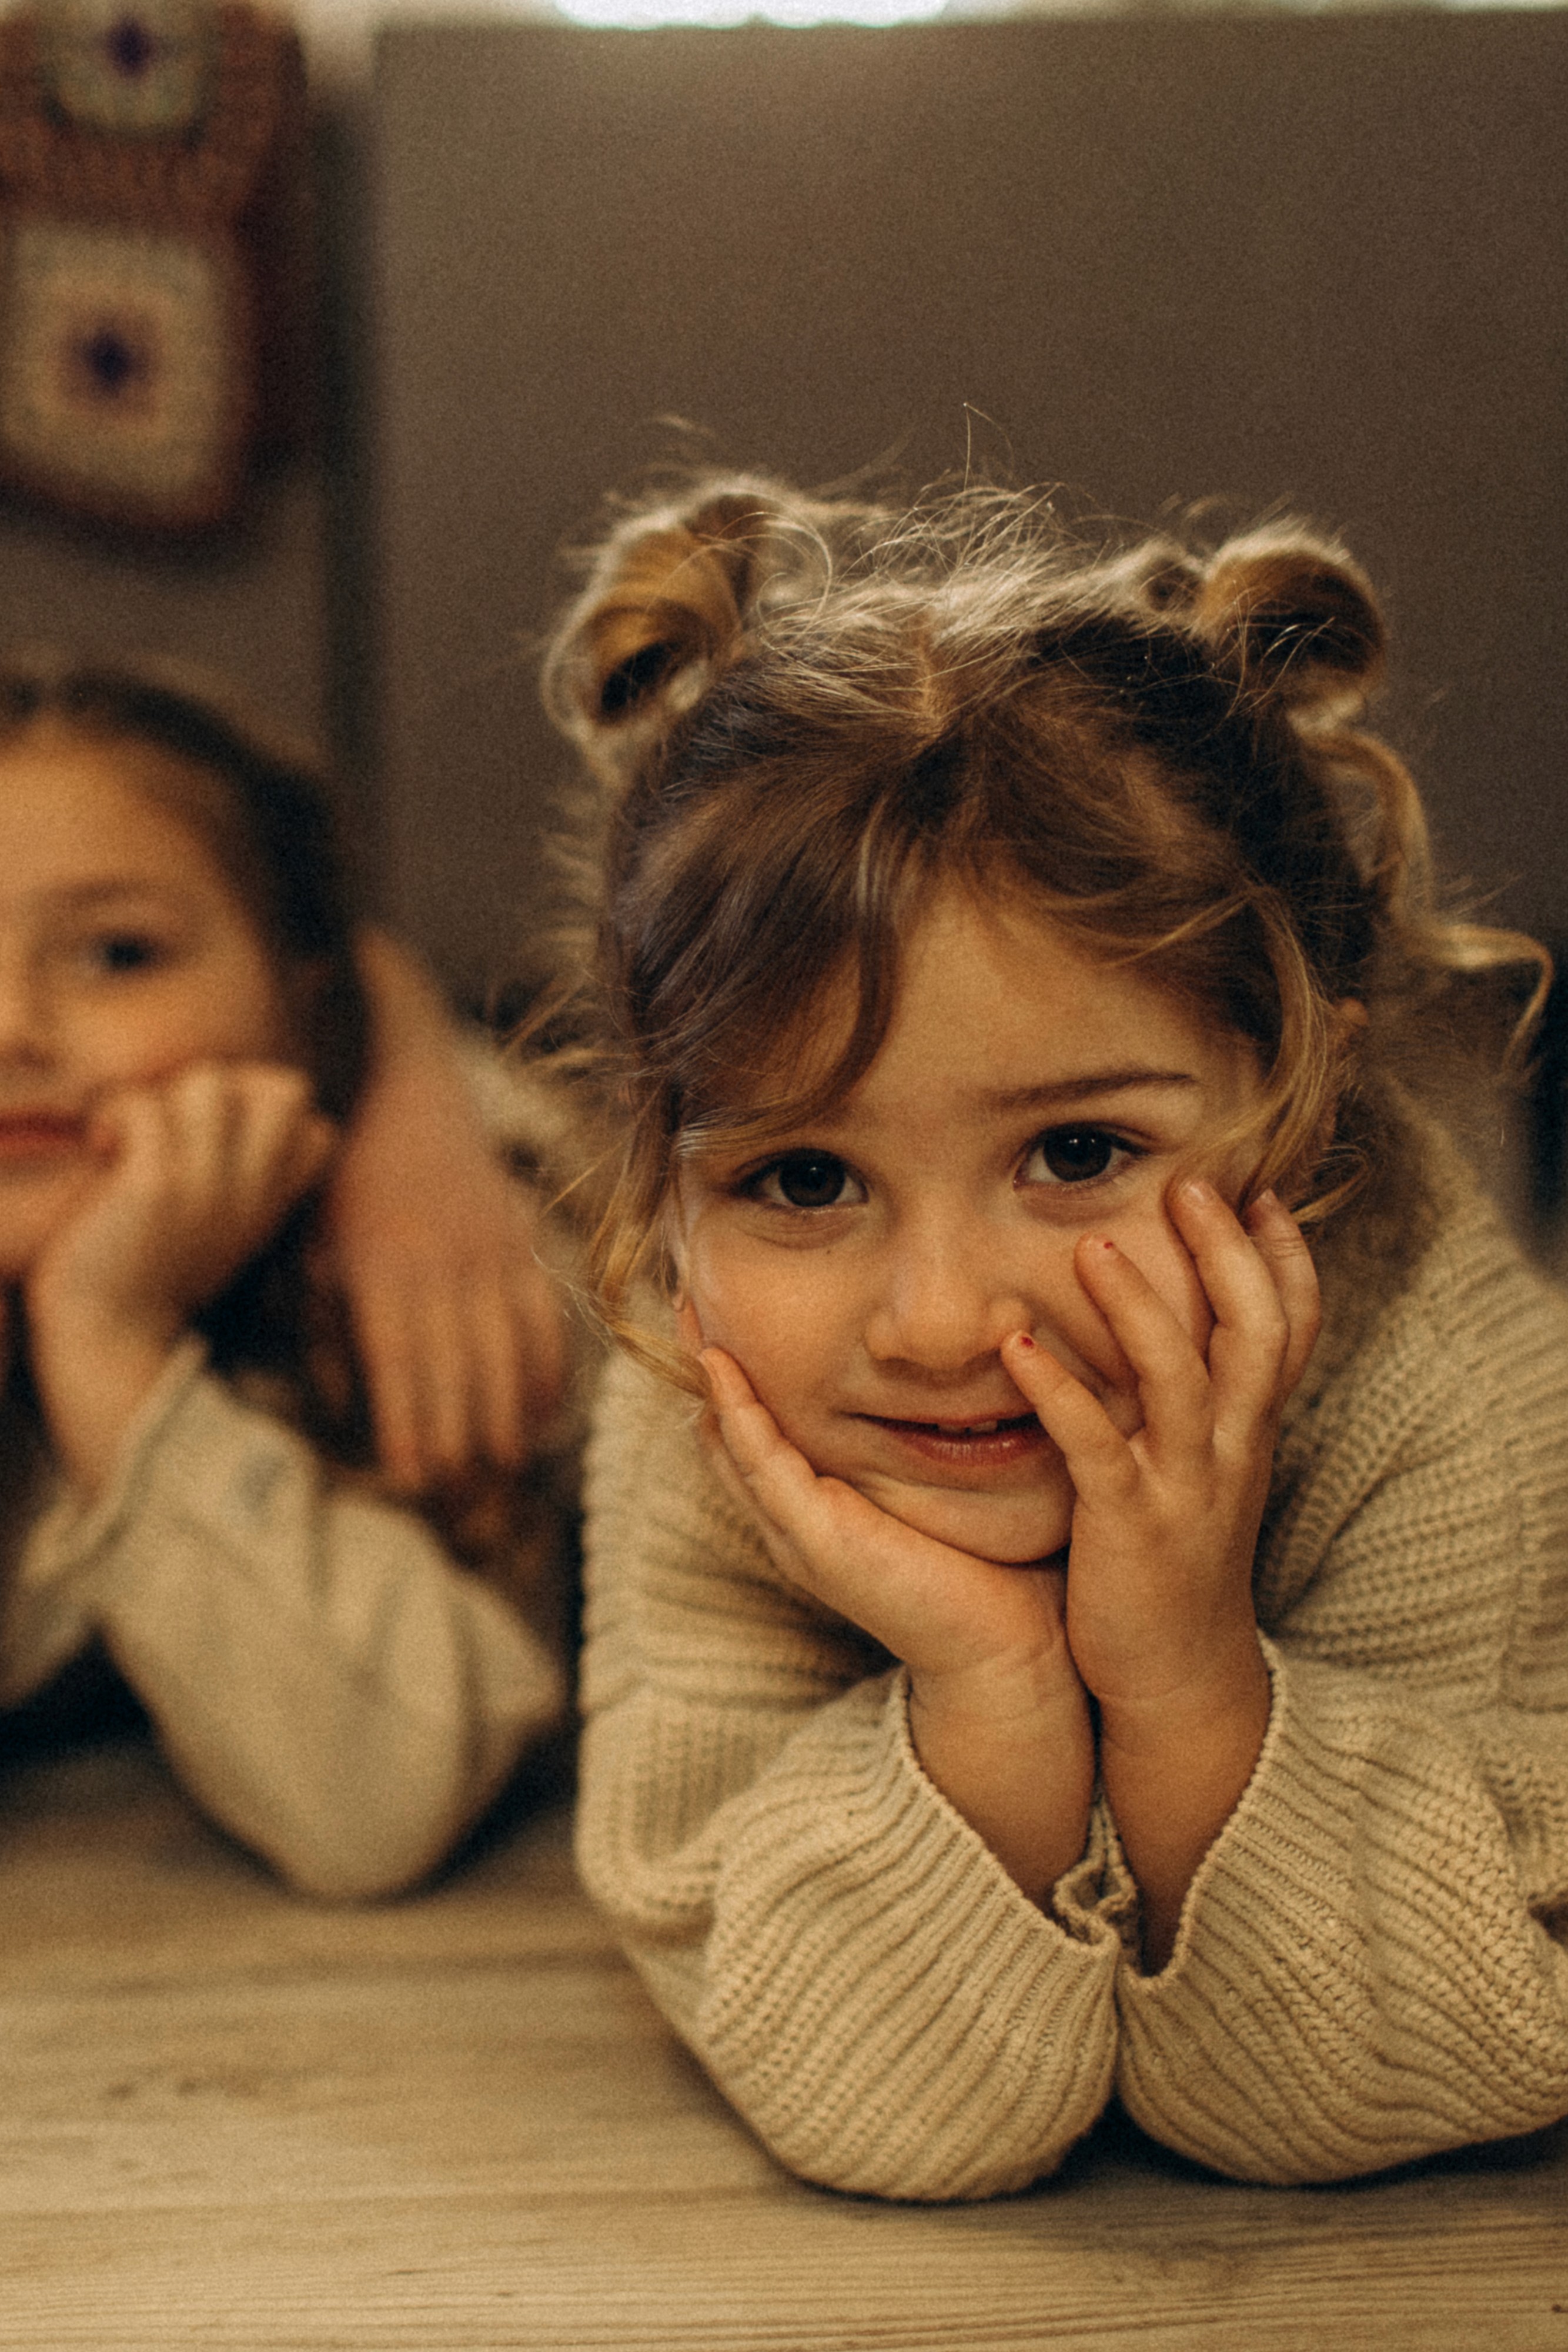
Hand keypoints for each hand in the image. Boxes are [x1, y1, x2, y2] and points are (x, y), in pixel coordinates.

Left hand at [26, 1062, 334, 1494]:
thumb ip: (237, 1180)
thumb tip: (227, 1113)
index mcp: (268, 1201)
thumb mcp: (219, 1229)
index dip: (268, 1114)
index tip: (219, 1140)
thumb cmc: (151, 1278)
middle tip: (181, 1123)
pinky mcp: (156, 1186)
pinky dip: (116, 1114)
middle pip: (288, 1088)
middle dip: (234, 1083)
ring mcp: (207, 1185)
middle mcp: (250, 1190)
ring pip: (211, 1081)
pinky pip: (144, 1106)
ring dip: (167, 1095)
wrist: (108, 1336)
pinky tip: (103, 1148)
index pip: (317, 1127)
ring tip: (136, 1135)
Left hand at [327, 932, 565, 1490]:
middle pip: (464, 1375)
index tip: (414, 1484)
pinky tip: (539, 1414)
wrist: (395, 1085)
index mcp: (385, 1271)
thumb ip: (329, 1326)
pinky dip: (547, 1370)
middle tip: (461, 1504)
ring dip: (509, 1419)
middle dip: (463, 1445)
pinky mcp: (523, 1242)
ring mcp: (494, 1254)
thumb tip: (341, 1406)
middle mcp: (446, 1267)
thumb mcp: (313, 1247)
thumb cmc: (338, 1177)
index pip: (407, 1371)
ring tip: (501, 1472)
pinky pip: (547, 1318)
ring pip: (511, 1354)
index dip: (415, 1432)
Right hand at [697, 1330, 1094, 1901]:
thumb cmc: (996, 1573)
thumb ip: (932, 1446)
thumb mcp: (947, 1492)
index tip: (736, 1309)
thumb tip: (957, 1382)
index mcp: (825, 1513)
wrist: (1012, 1654)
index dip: (741, 1377)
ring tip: (692, 1317)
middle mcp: (799, 1524)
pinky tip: (724, 1372)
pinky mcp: (818, 1543)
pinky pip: (764, 1468)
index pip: (763, 1434)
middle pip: (730, 1435)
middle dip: (708, 1369)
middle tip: (691, 1297)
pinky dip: (741, 1416)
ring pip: (733, 1446)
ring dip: (710, 1381)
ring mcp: (800, 1536)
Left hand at [1003, 1181, 1319, 1959]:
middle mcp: (1231, 1448)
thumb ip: (1196, 1398)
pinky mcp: (1129, 1524)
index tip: (1257, 1191)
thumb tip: (1171, 1321)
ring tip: (1094, 1246)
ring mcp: (1185, 1486)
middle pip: (1252, 1332)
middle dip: (1225, 1256)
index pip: (1288, 1328)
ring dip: (1138, 1308)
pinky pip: (1097, 1447)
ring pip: (1181, 1378)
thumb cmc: (1175, 1560)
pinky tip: (1019, 1349)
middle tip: (1192, 1187)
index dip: (1282, 1258)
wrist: (1177, 1675)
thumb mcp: (1204, 1470)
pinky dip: (1060, 1392)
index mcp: (1247, 1430)